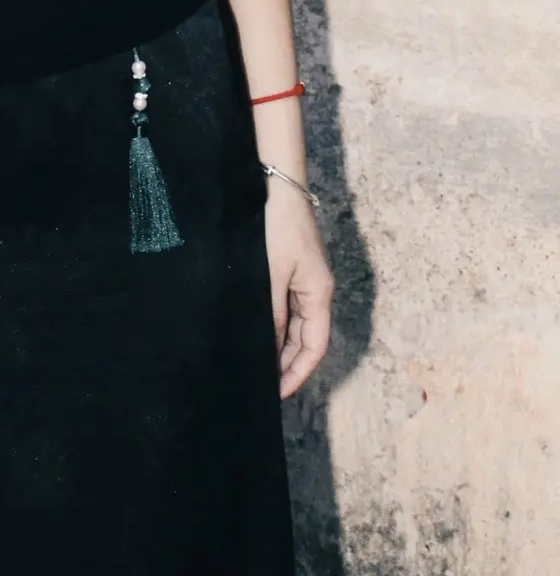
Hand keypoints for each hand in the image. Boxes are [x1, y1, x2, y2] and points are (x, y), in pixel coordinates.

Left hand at [265, 182, 332, 396]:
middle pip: (306, 339)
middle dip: (287, 365)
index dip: (297, 373)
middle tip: (262, 386)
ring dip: (280, 345)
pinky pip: (286, 307)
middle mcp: (315, 289)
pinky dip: (274, 324)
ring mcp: (303, 278)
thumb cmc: (276, 223)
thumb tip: (268, 349)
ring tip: (256, 365)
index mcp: (319, 293)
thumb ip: (272, 312)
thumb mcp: (271, 273)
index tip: (277, 394)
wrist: (274, 180)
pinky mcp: (289, 266)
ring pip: (295, 324)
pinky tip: (256, 331)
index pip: (314, 347)